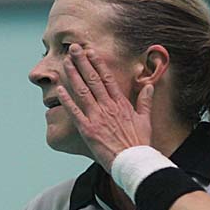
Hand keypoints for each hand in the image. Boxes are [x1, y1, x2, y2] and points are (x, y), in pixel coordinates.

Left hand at [57, 44, 153, 171]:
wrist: (133, 161)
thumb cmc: (140, 143)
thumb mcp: (145, 120)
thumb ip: (145, 101)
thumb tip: (150, 86)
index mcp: (121, 104)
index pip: (108, 78)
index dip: (98, 64)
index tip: (91, 52)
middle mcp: (108, 107)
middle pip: (93, 80)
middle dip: (83, 62)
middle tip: (74, 48)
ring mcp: (97, 117)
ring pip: (83, 91)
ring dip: (73, 75)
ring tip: (65, 62)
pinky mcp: (88, 130)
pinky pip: (75, 112)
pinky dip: (66, 99)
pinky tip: (59, 89)